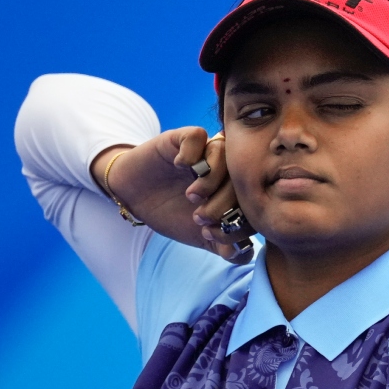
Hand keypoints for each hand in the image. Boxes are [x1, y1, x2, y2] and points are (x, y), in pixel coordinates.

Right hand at [90, 127, 254, 263]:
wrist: (135, 195)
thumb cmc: (172, 214)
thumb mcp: (199, 237)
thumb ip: (223, 247)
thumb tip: (242, 253)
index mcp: (236, 192)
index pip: (253, 202)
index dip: (238, 221)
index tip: (211, 235)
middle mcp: (225, 170)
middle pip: (242, 179)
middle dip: (223, 204)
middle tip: (200, 217)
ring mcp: (205, 152)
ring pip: (224, 154)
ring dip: (210, 179)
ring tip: (192, 196)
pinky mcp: (182, 138)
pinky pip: (197, 135)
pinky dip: (191, 152)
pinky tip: (180, 166)